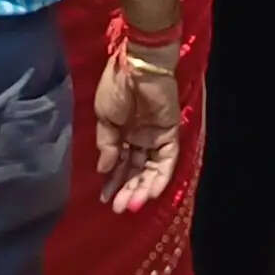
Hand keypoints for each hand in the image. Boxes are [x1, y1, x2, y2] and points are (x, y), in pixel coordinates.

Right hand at [93, 43, 183, 213]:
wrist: (137, 65)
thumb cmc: (116, 87)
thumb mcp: (104, 117)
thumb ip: (107, 144)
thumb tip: (104, 169)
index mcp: (121, 132)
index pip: (118, 163)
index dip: (113, 181)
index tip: (106, 199)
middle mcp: (139, 137)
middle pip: (135, 170)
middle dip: (127, 190)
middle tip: (120, 209)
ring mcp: (155, 136)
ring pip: (150, 169)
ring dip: (142, 188)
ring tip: (132, 205)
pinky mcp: (170, 133)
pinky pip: (166, 160)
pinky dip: (159, 177)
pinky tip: (150, 193)